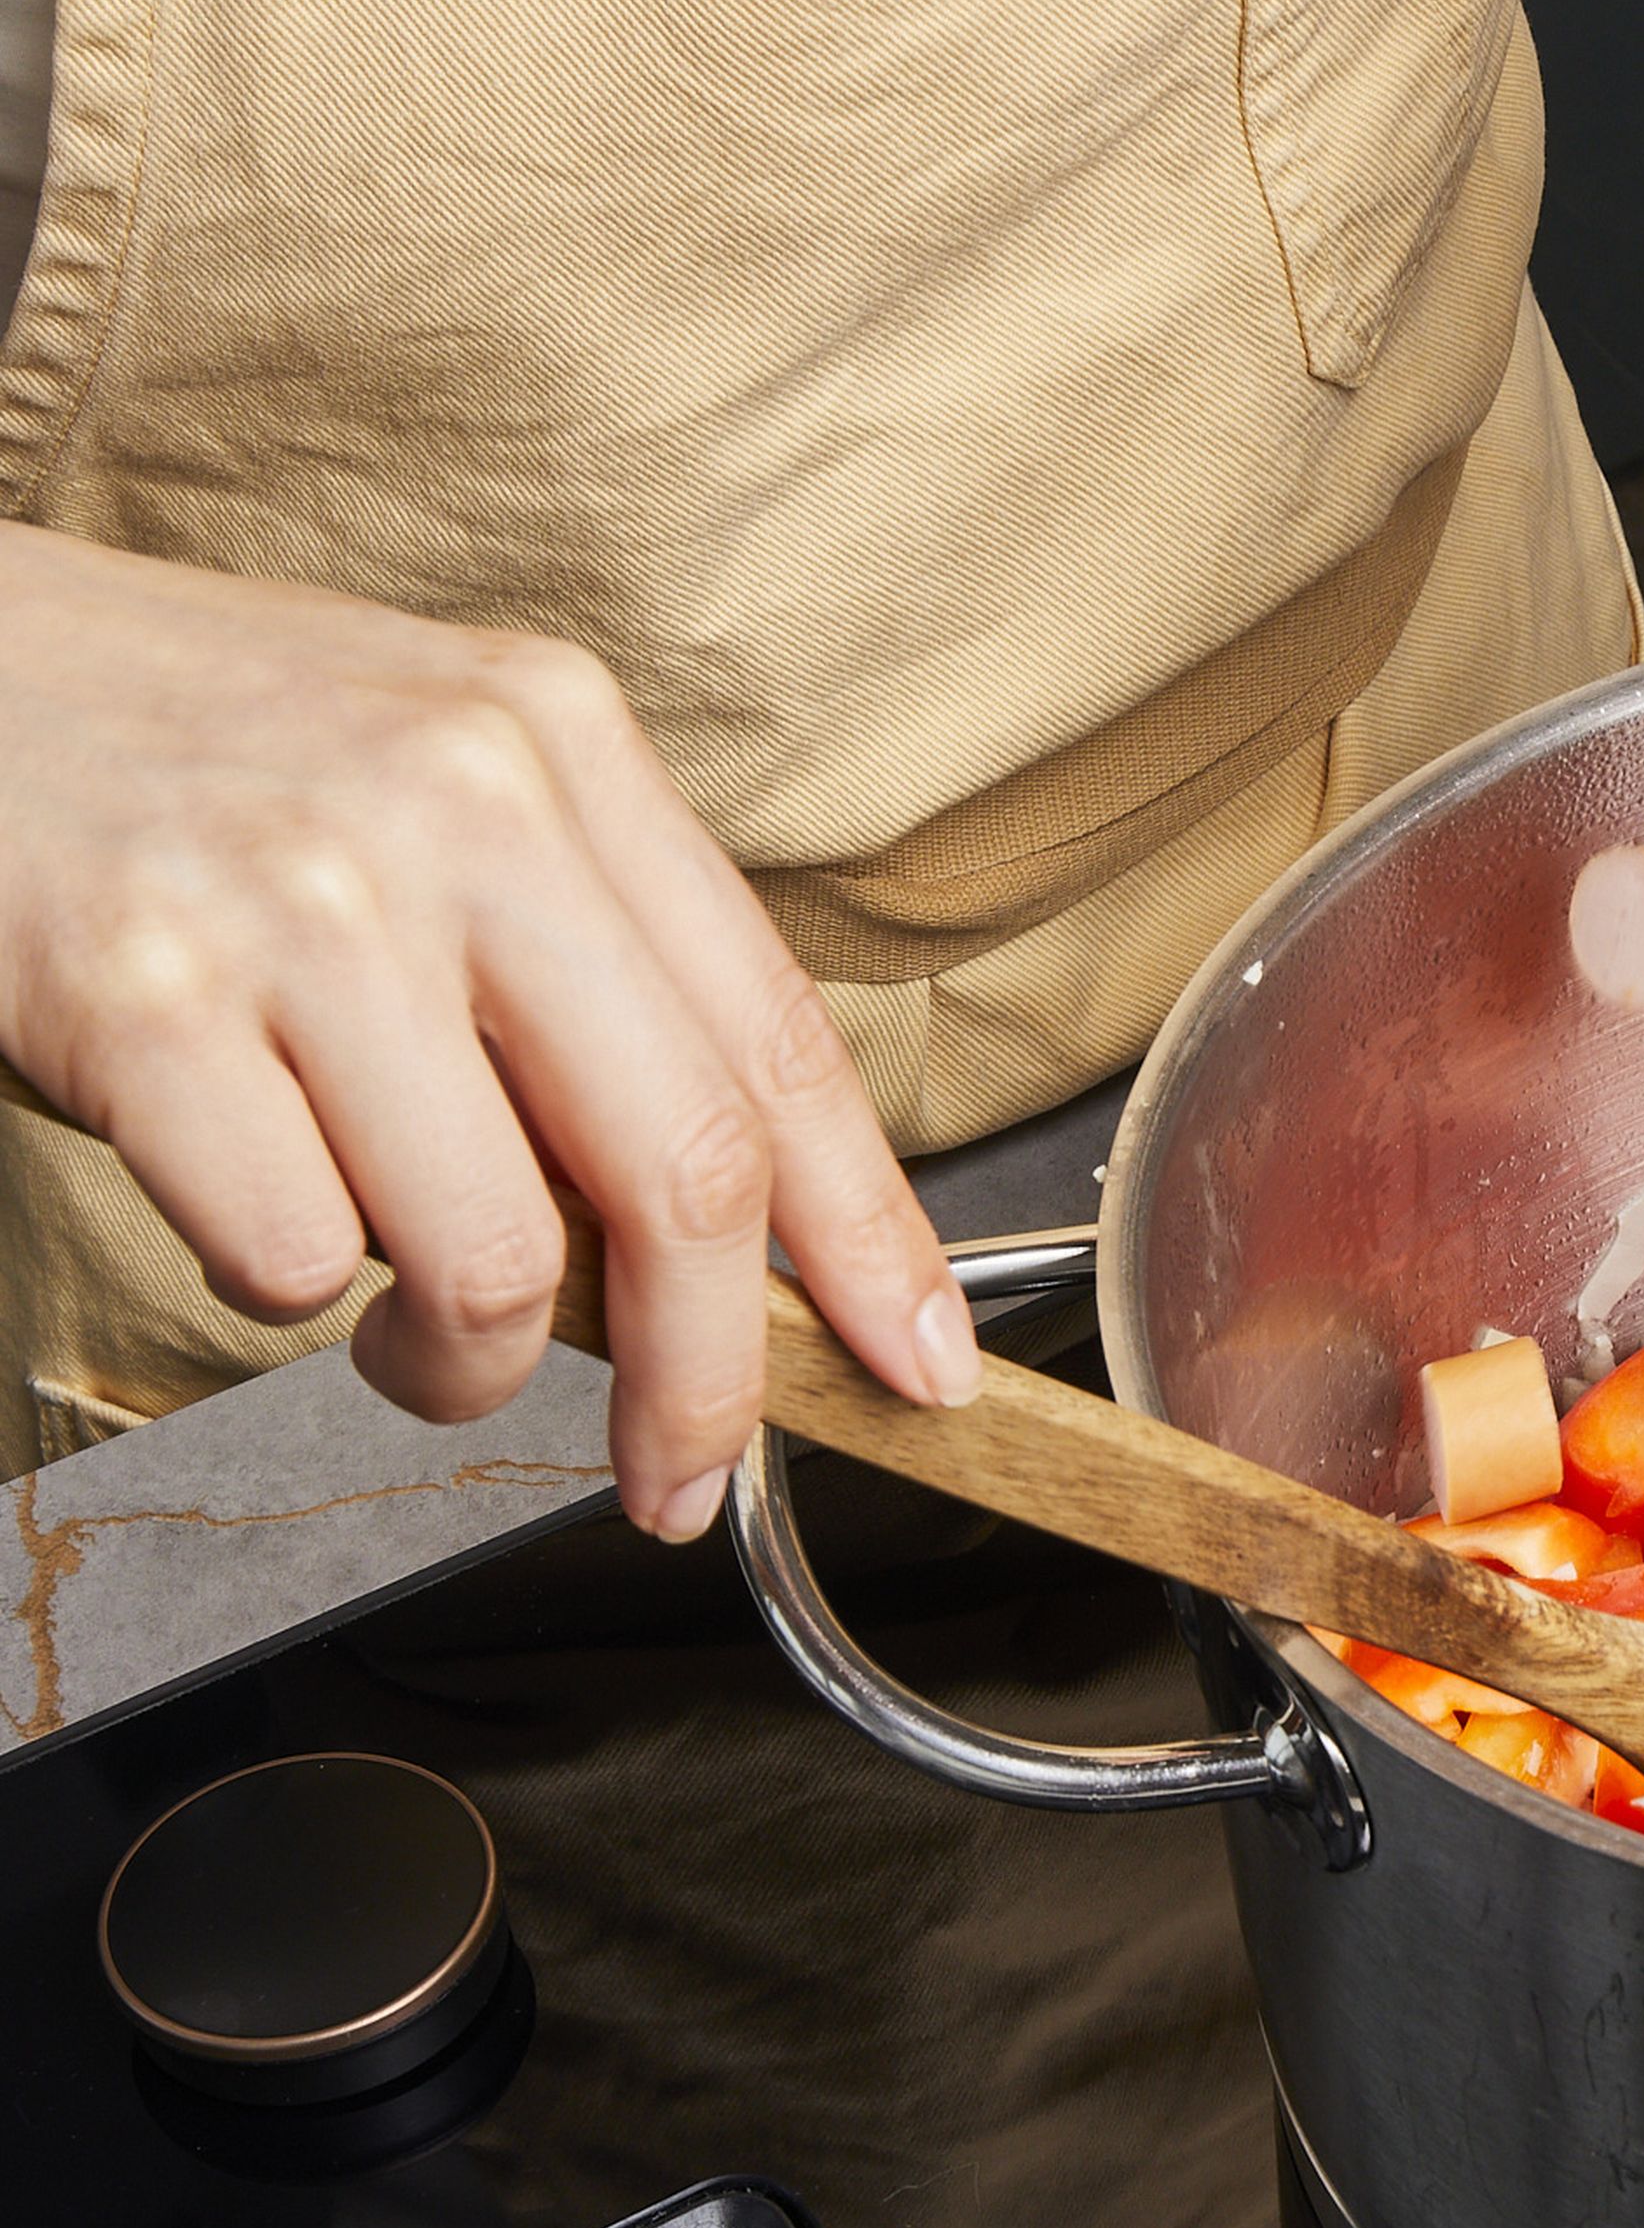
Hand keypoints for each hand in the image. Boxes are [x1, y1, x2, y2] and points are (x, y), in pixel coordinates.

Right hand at [0, 524, 976, 1534]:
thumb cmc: (181, 752)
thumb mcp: (427, 779)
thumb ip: (578, 961)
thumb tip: (717, 1233)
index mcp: (559, 749)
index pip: (779, 1039)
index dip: (870, 1235)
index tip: (918, 1365)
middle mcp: (461, 806)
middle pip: (684, 1169)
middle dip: (711, 1379)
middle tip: (683, 1478)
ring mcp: (301, 898)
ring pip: (494, 1251)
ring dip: (464, 1362)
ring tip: (402, 1332)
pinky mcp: (140, 995)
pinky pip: (296, 1253)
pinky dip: (287, 1285)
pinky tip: (244, 1197)